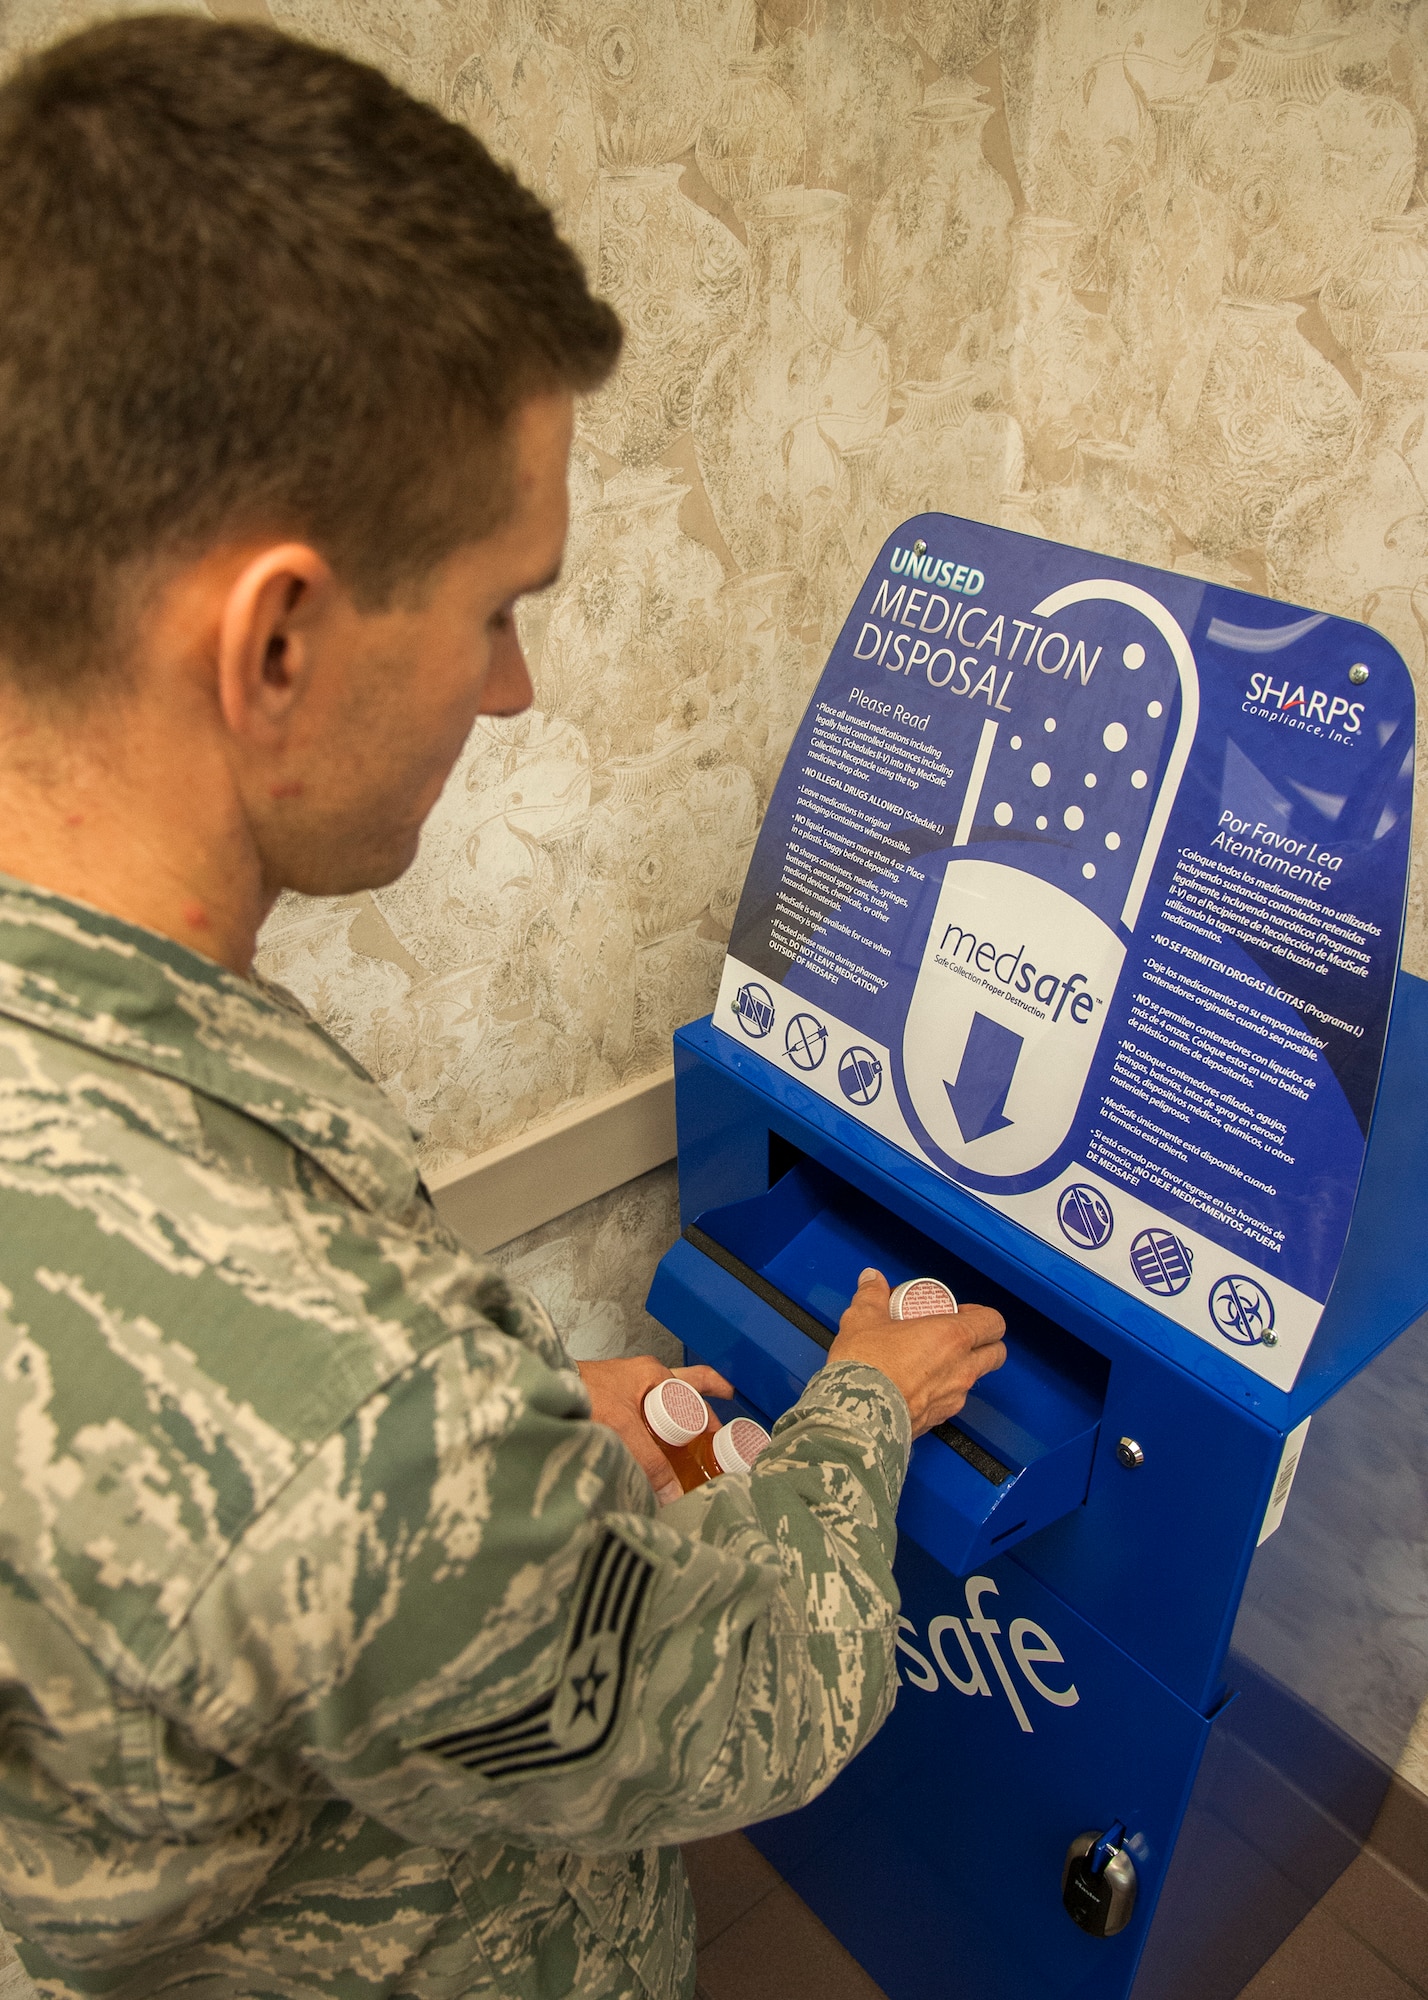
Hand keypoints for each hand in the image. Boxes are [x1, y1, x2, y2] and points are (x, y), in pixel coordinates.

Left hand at [577, 1355, 733, 1504]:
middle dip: (702, 1411)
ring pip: (664, 1407)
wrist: (546, 1390)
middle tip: (718, 1435)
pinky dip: (653, 1436)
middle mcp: (645, 1380)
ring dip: (677, 1426)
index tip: (729, 1429)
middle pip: (686, 1392)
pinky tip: (653, 1457)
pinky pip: (643, 1421)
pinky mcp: (612, 1407)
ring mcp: (628, 1391)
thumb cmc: (582, 1391)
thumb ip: (650, 1461)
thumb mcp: (625, 1427)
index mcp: (655, 1375)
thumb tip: (673, 1493)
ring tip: (689, 1452)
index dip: (714, 1408)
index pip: (697, 1387)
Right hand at [827, 1269, 1005, 1437]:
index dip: (983, 1315)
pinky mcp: (939, 1419)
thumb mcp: (864, 1320)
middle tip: (956, 1336)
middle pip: (996, 1354)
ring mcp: (953, 1397)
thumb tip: (872, 1280)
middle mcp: (961, 1368)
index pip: (994, 1322)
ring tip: (931, 1361)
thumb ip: (872, 1295)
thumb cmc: (867, 1369)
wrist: (857, 1416)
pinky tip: (917, 1385)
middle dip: (984, 1343)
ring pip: (974, 1379)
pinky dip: (942, 1391)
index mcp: (952, 1336)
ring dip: (962, 1368)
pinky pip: (952, 1401)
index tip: (961, 1311)